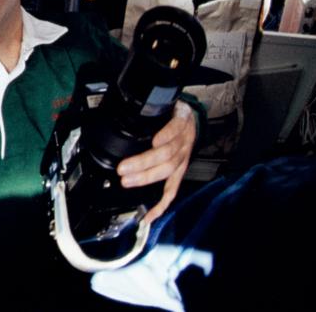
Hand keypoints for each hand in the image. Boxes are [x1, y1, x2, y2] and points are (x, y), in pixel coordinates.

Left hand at [116, 101, 195, 223]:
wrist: (192, 120)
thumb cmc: (174, 112)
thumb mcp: (166, 103)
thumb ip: (150, 106)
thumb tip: (124, 103)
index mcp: (180, 123)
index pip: (175, 130)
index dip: (167, 135)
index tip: (155, 141)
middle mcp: (183, 143)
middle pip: (166, 155)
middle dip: (144, 163)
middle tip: (123, 168)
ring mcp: (182, 160)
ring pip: (167, 171)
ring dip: (146, 177)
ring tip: (128, 180)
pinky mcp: (179, 173)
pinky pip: (172, 190)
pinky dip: (161, 203)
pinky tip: (150, 214)